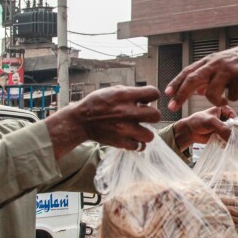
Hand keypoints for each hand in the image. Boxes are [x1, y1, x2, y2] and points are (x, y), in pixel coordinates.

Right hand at [45, 86, 161, 157]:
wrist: (81, 121)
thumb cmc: (97, 103)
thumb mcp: (113, 91)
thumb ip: (131, 93)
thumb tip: (147, 99)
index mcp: (125, 96)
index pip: (154, 93)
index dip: (152, 96)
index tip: (146, 99)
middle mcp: (127, 112)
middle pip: (156, 116)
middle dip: (152, 115)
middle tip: (144, 117)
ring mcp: (124, 129)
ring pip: (150, 135)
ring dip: (145, 132)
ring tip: (138, 130)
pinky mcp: (121, 142)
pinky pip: (139, 146)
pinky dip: (136, 143)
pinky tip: (131, 137)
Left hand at [164, 26, 237, 110]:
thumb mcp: (223, 65)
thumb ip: (210, 76)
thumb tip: (198, 90)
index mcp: (210, 61)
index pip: (188, 72)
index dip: (176, 83)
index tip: (167, 94)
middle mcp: (216, 64)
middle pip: (192, 80)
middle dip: (181, 94)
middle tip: (173, 106)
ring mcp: (228, 70)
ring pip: (212, 92)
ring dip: (216, 101)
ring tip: (224, 101)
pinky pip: (233, 95)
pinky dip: (236, 97)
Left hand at [173, 105, 236, 150]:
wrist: (190, 131)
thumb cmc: (198, 121)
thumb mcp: (211, 122)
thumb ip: (222, 128)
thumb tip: (232, 136)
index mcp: (226, 110)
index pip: (236, 118)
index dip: (235, 126)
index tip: (232, 133)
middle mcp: (227, 119)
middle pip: (235, 128)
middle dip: (233, 135)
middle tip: (229, 139)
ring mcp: (225, 128)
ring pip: (232, 135)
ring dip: (230, 140)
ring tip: (224, 142)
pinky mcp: (222, 136)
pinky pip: (228, 141)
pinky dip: (226, 143)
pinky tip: (221, 144)